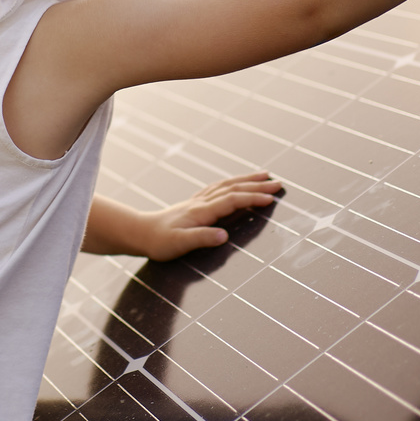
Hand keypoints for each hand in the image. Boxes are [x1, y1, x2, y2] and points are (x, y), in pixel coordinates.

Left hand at [138, 172, 283, 260]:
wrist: (140, 232)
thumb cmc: (160, 241)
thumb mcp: (179, 244)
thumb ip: (201, 239)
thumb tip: (224, 236)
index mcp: (201, 211)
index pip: (232, 200)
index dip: (252, 198)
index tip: (271, 198)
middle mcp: (201, 202)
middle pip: (234, 189)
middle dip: (257, 186)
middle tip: (278, 184)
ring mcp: (198, 201)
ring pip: (227, 185)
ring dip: (247, 180)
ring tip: (264, 176)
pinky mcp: (195, 203)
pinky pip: (218, 188)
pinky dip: (233, 183)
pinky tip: (237, 183)